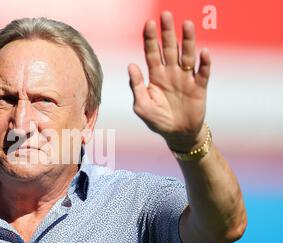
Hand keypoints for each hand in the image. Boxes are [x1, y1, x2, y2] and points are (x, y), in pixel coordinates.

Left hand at [128, 11, 210, 151]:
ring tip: (187, 25)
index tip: (149, 23)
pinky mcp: (199, 87)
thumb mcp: (142, 106)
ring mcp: (186, 78)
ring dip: (188, 41)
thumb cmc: (157, 120)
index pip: (152, 53)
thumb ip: (137, 86)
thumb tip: (131, 65)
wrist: (177, 134)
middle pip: (170, 48)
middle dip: (168, 32)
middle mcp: (171, 73)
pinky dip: (204, 63)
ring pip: (187, 55)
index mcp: (156, 75)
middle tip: (166, 15)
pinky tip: (203, 53)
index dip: (150, 39)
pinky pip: (203, 73)